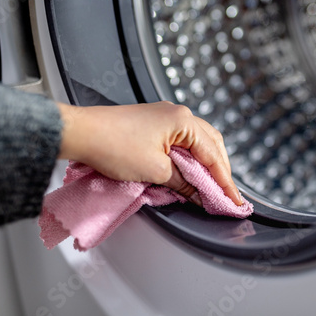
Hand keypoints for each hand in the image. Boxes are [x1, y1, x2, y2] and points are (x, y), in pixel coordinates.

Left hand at [56, 101, 242, 206]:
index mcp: (183, 121)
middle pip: (211, 145)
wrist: (81, 133)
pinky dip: (190, 158)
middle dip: (219, 171)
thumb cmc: (112, 145)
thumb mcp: (155, 170)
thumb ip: (183, 182)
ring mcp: (166, 117)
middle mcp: (178, 114)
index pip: (213, 155)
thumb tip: (199, 193)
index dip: (225, 182)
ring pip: (198, 142)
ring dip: (206, 164)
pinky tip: (190, 171)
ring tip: (210, 186)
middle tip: (225, 195)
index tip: (234, 201)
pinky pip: (182, 141)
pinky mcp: (154, 124)